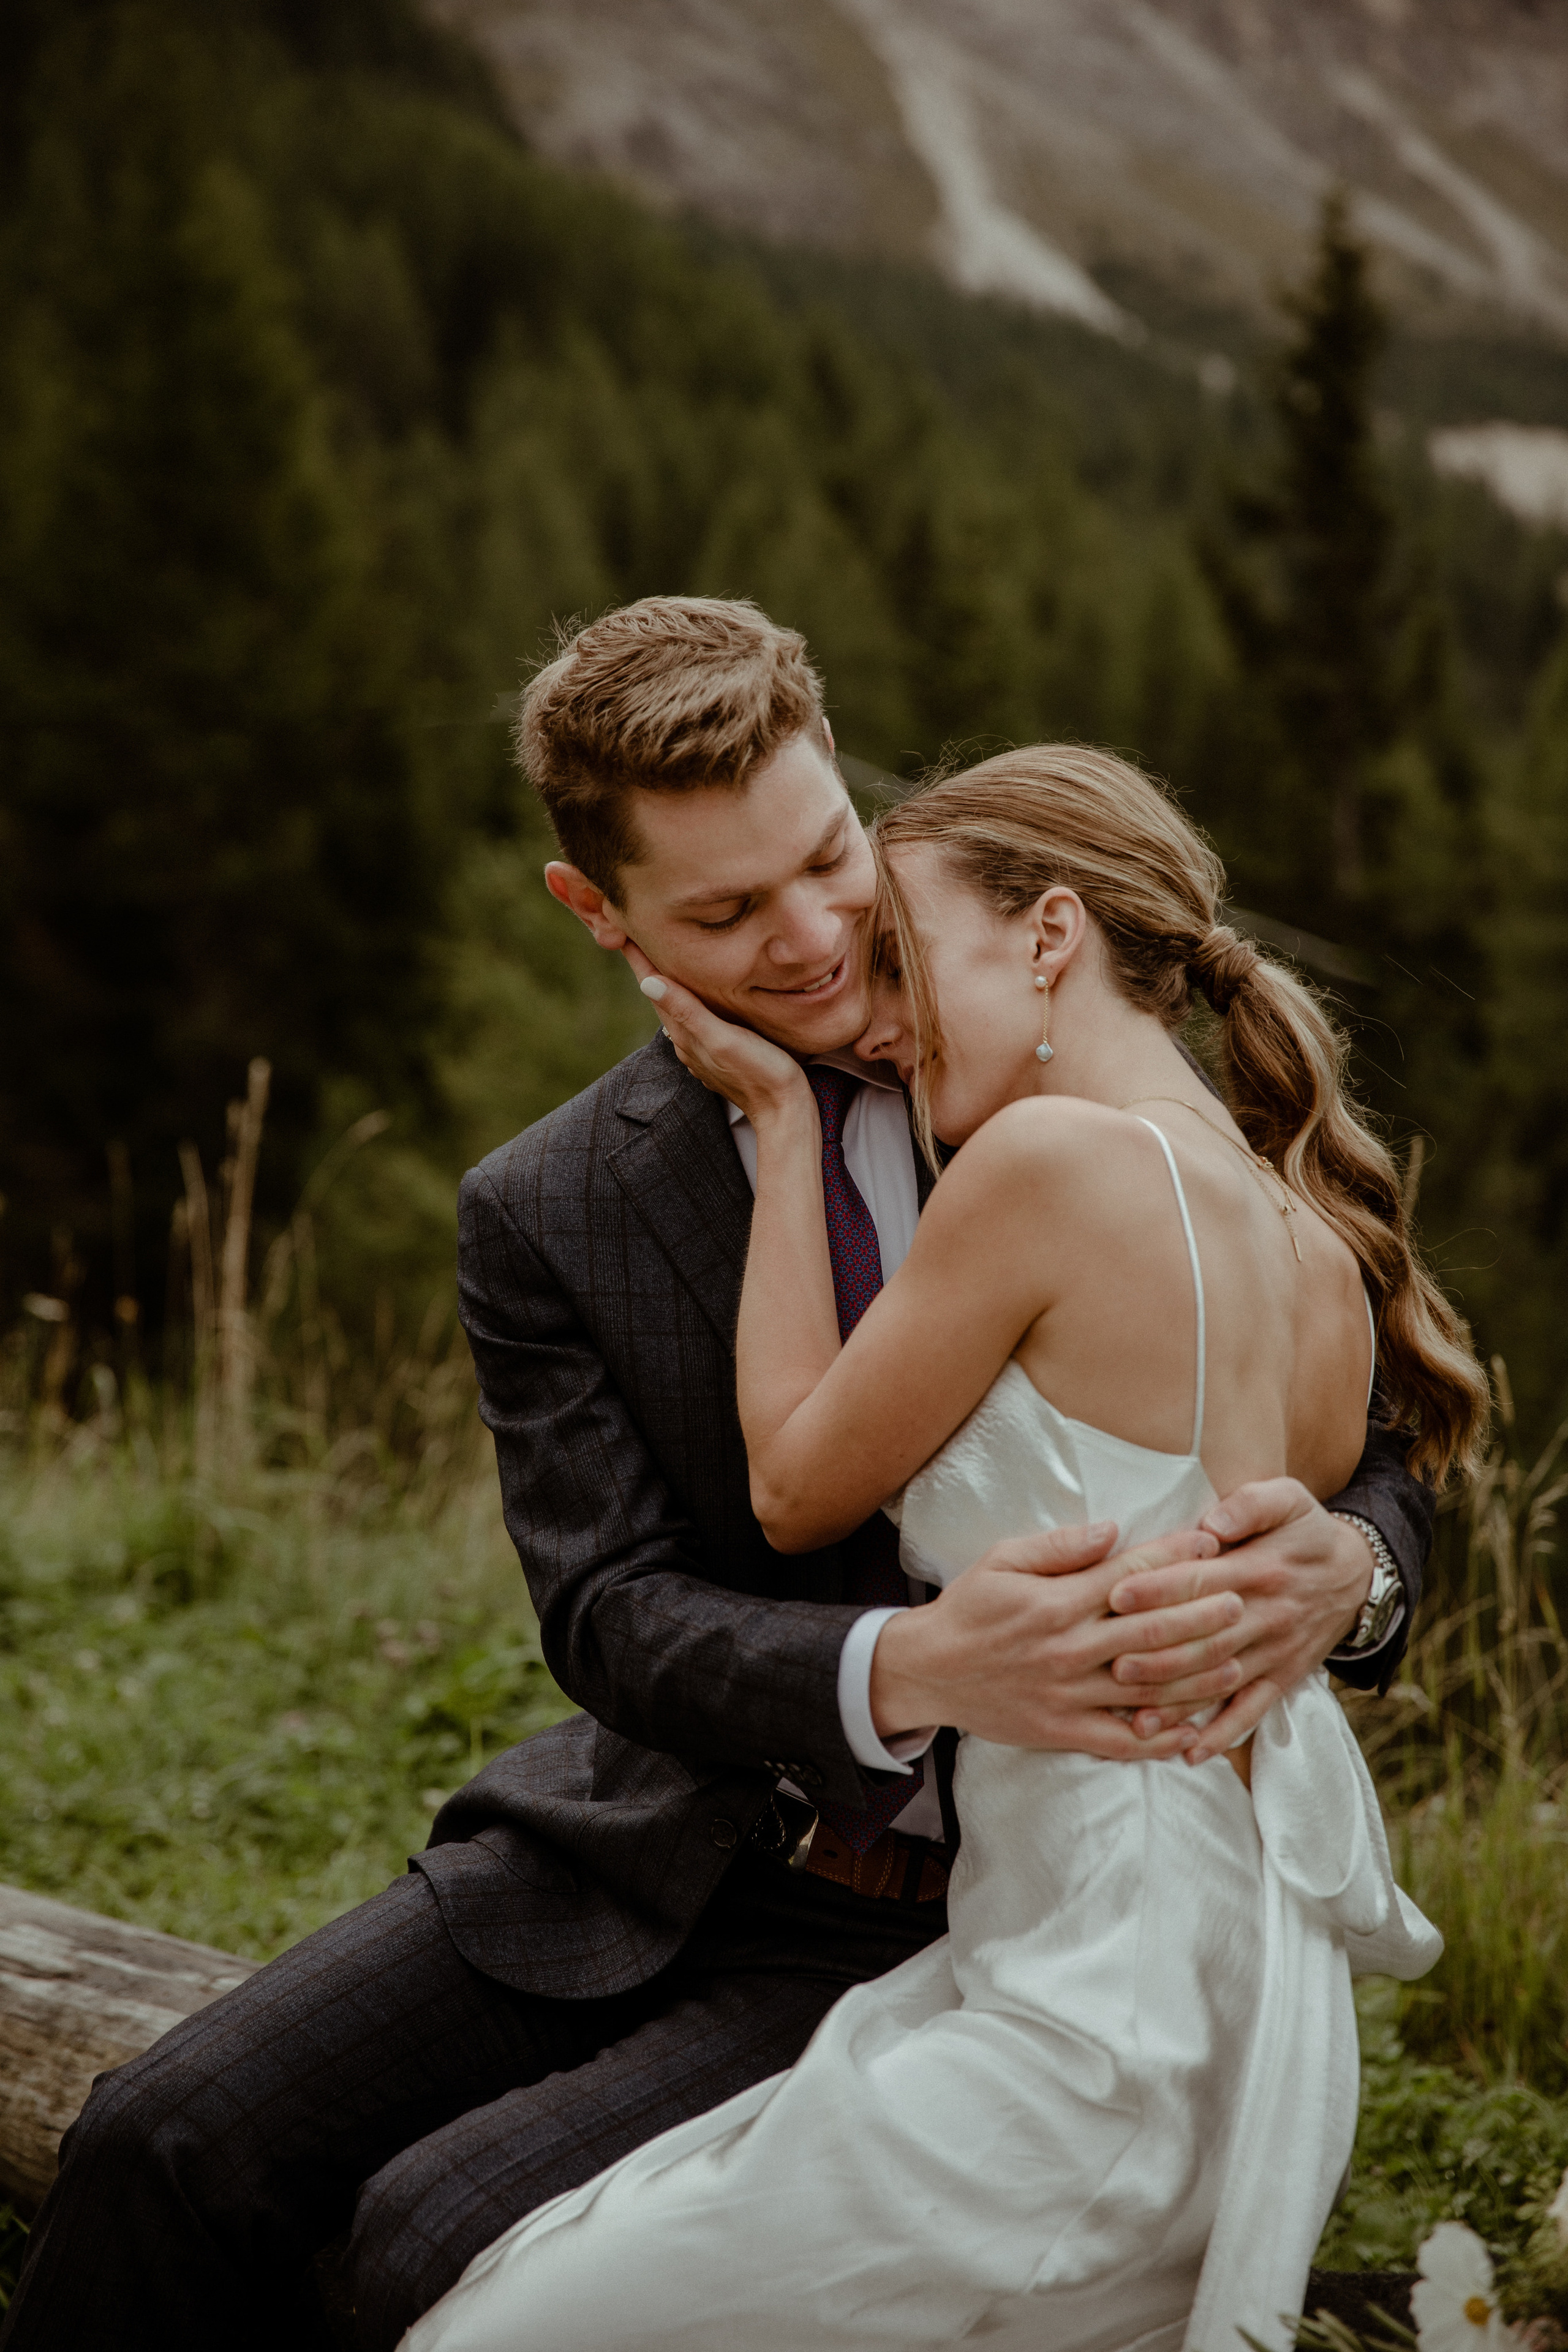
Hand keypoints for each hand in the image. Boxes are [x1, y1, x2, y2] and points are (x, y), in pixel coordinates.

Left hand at [625, 943, 810, 1124]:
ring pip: (678, 1006)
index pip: (654, 987)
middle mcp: (687, 1039)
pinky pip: (696, 1016)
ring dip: (668, 981)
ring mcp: (702, 1047)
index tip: (622, 929)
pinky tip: (697, 991)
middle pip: (661, 994)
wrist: (784, 1112)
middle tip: (636, 933)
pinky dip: (690, 997)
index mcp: (685, 1032)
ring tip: (662, 954)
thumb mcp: (723, 1040)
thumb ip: (688, 1012)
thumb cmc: (760, 1074)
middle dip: (649, 964)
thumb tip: (648, 982)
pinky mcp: (719, 1050)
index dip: (638, 958)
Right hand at [870, 1521, 1245, 1761]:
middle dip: (1201, 1614)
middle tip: (1241, 1600)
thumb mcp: (1002, 1560)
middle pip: (1150, 1631)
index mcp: (1055, 1602)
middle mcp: (1068, 1648)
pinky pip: (1120, 1741)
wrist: (927, 1671)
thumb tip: (1113, 1530)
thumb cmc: (968, 1608)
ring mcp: (1068, 1695)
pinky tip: (1193, 1730)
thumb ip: (1060, 1546)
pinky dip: (1158, 1738)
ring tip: (1236, 1660)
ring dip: (1195, 1674)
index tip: (1210, 1545)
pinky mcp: (1062, 1732)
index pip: (1129, 1577)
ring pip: (1145, 1687)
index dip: (1174, 1559)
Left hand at [1104, 1479, 1375, 1763]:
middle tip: (1111, 1662)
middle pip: (1205, 1639)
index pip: (1202, 1581)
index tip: (1115, 1594)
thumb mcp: (1289, 1498)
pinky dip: (1222, 1734)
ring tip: (1136, 1719)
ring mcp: (1275, 1652)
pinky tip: (1189, 1753)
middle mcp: (1266, 1615)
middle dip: (1158, 1653)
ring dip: (1179, 1702)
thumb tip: (1211, 1523)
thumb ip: (1249, 1505)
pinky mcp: (1282, 1678)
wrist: (1357, 1576)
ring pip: (1221, 1681)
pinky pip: (1252, 1711)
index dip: (1158, 1588)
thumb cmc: (1305, 1531)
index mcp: (1260, 1569)